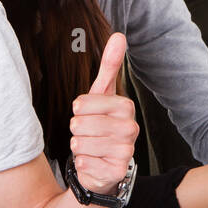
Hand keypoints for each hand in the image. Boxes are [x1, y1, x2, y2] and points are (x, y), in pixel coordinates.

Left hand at [69, 32, 137, 193]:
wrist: (103, 163)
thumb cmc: (100, 125)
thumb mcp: (102, 94)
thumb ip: (110, 65)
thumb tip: (119, 35)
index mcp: (126, 107)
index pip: (82, 103)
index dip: (77, 110)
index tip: (86, 114)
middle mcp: (130, 129)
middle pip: (79, 125)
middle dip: (76, 130)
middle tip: (88, 133)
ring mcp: (126, 152)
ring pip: (80, 144)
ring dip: (78, 148)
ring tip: (91, 147)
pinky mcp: (117, 172)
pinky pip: (83, 163)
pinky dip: (82, 164)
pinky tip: (93, 162)